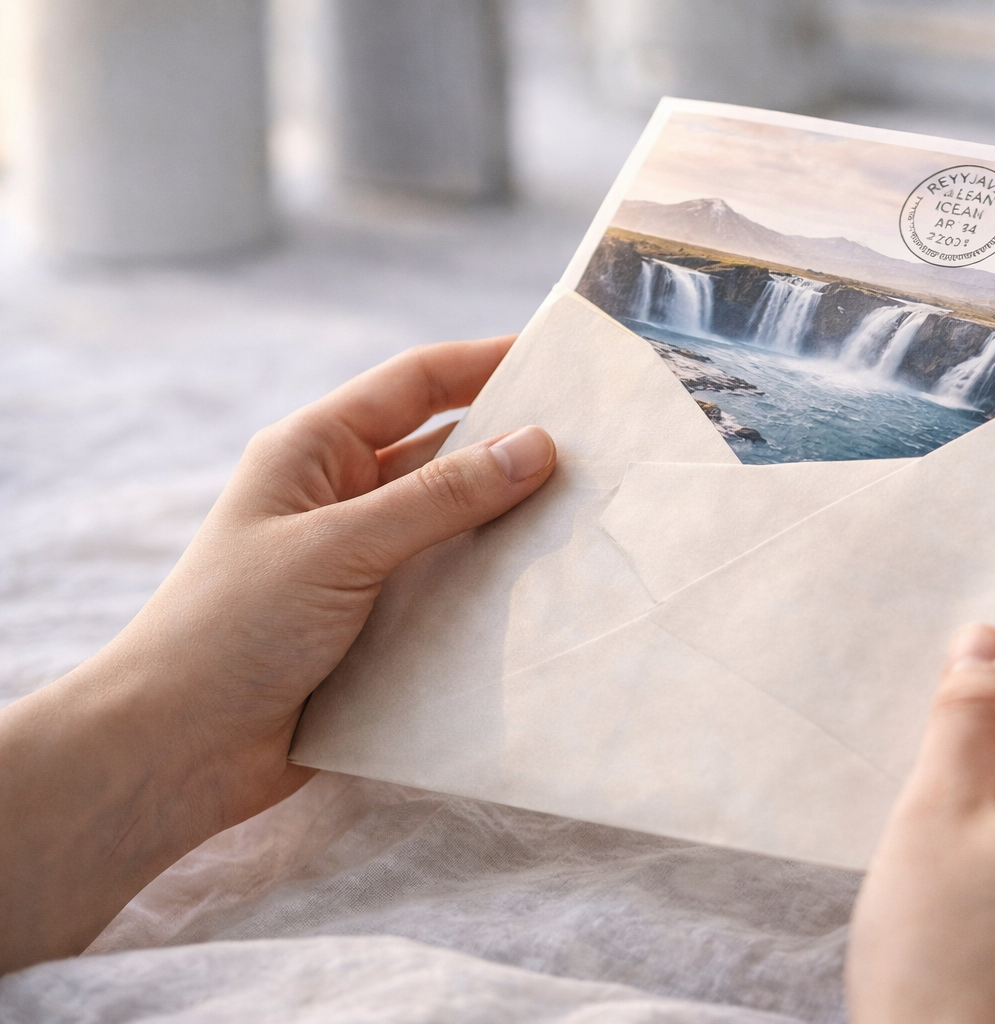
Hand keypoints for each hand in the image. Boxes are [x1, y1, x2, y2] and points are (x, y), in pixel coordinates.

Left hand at [0, 338, 554, 972]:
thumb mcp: (339, 548)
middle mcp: (341, 499)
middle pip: (444, 453)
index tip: (561, 362)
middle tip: (598, 450)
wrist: (178, 750)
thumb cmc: (234, 629)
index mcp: (314, 453)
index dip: (485, 363)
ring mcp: (361, 565)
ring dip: (508, 525)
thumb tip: (538, 445)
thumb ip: (439, 497)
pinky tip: (546, 595)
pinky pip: (450, 591)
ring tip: (589, 519)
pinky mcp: (379, 626)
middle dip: (513, 448)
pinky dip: (493, 590)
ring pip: (454, 526)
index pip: (414, 384)